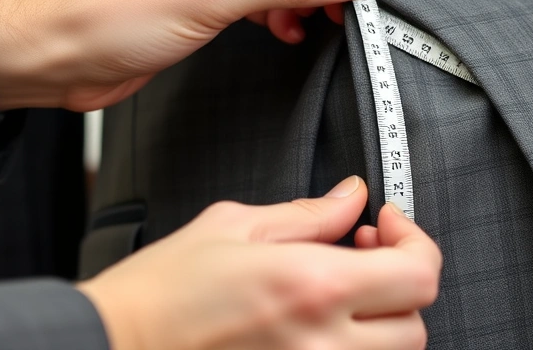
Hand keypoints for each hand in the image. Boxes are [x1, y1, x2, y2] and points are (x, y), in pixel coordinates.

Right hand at [77, 176, 441, 349]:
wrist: (113, 345)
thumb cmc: (160, 294)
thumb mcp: (233, 227)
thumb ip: (308, 213)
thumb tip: (350, 197)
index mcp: (312, 287)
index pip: (419, 274)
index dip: (415, 241)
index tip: (387, 223)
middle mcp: (322, 344)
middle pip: (416, 323)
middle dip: (399, 283)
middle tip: (366, 252)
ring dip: (380, 322)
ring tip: (341, 291)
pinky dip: (351, 348)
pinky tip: (320, 323)